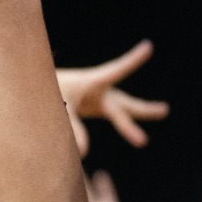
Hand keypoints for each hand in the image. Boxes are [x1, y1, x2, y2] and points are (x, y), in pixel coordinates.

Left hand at [56, 40, 169, 155]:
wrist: (36, 86)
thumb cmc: (48, 90)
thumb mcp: (60, 108)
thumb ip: (72, 129)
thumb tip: (85, 154)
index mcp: (93, 83)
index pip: (117, 70)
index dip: (132, 61)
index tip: (148, 47)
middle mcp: (100, 92)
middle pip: (126, 103)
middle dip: (145, 110)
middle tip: (165, 111)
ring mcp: (99, 100)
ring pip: (124, 110)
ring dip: (141, 117)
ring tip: (163, 113)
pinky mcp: (94, 107)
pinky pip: (114, 117)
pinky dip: (125, 125)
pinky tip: (136, 133)